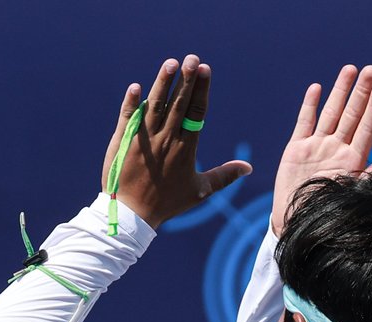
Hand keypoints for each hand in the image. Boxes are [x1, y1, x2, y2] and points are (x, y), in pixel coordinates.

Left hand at [101, 55, 251, 228]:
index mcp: (185, 147)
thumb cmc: (167, 202)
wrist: (132, 214)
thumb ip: (224, 176)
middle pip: (177, 103)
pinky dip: (131, 102)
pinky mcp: (123, 140)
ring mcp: (143, 138)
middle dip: (186, 79)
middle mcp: (165, 139)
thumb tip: (248, 168)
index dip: (200, 89)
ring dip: (162, 83)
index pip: (196, 112)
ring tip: (170, 63)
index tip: (205, 70)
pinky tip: (137, 87)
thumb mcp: (200, 190)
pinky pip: (128, 117)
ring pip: (154, 105)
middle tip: (192, 58)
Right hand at [272, 65, 371, 234]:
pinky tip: (317, 88)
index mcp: (352, 160)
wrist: (295, 225)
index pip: (367, 128)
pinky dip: (310, 105)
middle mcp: (337, 149)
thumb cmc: (326, 213)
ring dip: (340, 92)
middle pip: (352, 114)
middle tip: (371, 69)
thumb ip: (369, 176)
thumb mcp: (349, 194)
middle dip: (360, 91)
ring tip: (349, 70)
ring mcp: (317, 147)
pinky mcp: (297, 149)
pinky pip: (304, 122)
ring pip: (330, 113)